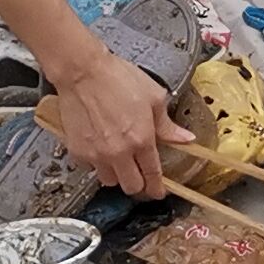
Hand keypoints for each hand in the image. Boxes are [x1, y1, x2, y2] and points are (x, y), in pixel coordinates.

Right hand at [50, 47, 189, 199]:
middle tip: (141, 175)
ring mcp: (96, 154)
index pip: (153, 175)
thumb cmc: (117, 78)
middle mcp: (119, 152)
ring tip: (120, 159)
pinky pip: (90, 169)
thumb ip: (167, 124)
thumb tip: (185, 139)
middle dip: (139, 184)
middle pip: (131, 187)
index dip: (157, 188)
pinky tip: (101, 148)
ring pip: (109, 181)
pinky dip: (96, 164)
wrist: (83, 72)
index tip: (159, 191)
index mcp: (141, 139)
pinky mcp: (77, 151)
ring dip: (117, 174)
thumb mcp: (154, 97)